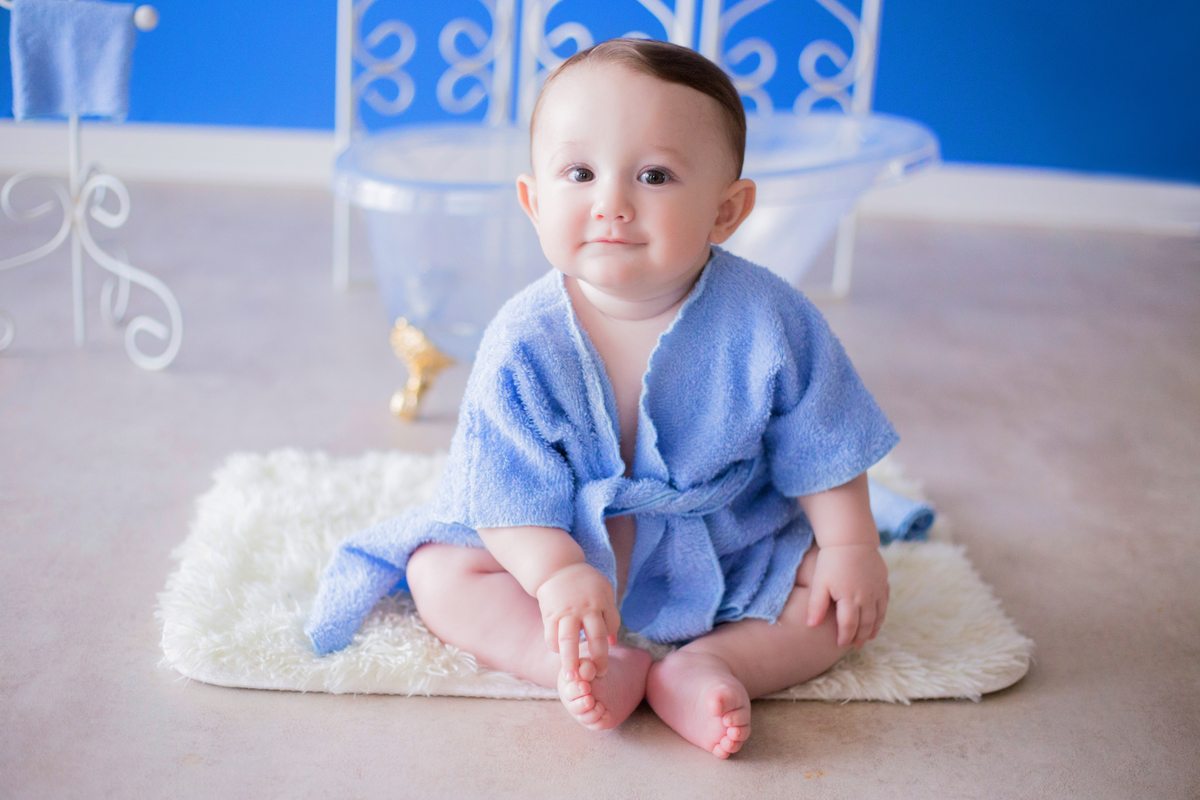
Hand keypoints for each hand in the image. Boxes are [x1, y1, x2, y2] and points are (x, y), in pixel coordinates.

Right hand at [535, 562, 620, 679]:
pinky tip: (559, 652)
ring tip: (572, 677)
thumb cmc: (584, 582)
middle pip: (594, 637)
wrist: (557, 567)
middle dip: (598, 659)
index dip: (610, 641)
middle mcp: (585, 608)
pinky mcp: (550, 614)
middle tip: (598, 676)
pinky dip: (555, 647)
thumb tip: (613, 642)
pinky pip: (551, 636)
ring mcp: (566, 612)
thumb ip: (610, 614)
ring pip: (569, 640)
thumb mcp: (604, 590)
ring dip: (570, 661)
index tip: (607, 653)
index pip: (610, 626)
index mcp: (601, 601)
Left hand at [805, 543, 888, 648]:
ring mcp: (877, 590)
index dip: (845, 637)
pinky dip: (882, 615)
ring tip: (867, 639)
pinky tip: (878, 620)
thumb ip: (816, 605)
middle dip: (860, 637)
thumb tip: (811, 625)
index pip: (848, 625)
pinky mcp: (883, 582)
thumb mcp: (819, 583)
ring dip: (873, 629)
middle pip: (865, 624)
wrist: (851, 539)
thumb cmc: (831, 561)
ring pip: (878, 616)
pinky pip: (885, 604)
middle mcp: (866, 597)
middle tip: (855, 646)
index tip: (840, 645)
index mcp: (849, 599)